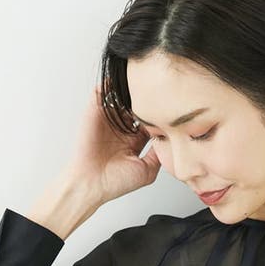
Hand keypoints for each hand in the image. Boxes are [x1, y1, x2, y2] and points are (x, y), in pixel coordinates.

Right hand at [65, 83, 161, 206]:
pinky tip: (124, 81)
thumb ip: (160, 153)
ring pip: (123, 95)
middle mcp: (123, 126)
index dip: (163, 113)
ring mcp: (109, 117)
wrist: (92, 184)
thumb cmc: (116, 181)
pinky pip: (104, 90)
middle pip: (139, 104)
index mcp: (136, 138)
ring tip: (145, 81)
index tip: (173, 107)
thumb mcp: (148, 170)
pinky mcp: (95, 110)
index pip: (152, 118)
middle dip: (150, 97)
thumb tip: (172, 138)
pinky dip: (113, 83)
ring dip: (133, 88)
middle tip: (162, 91)